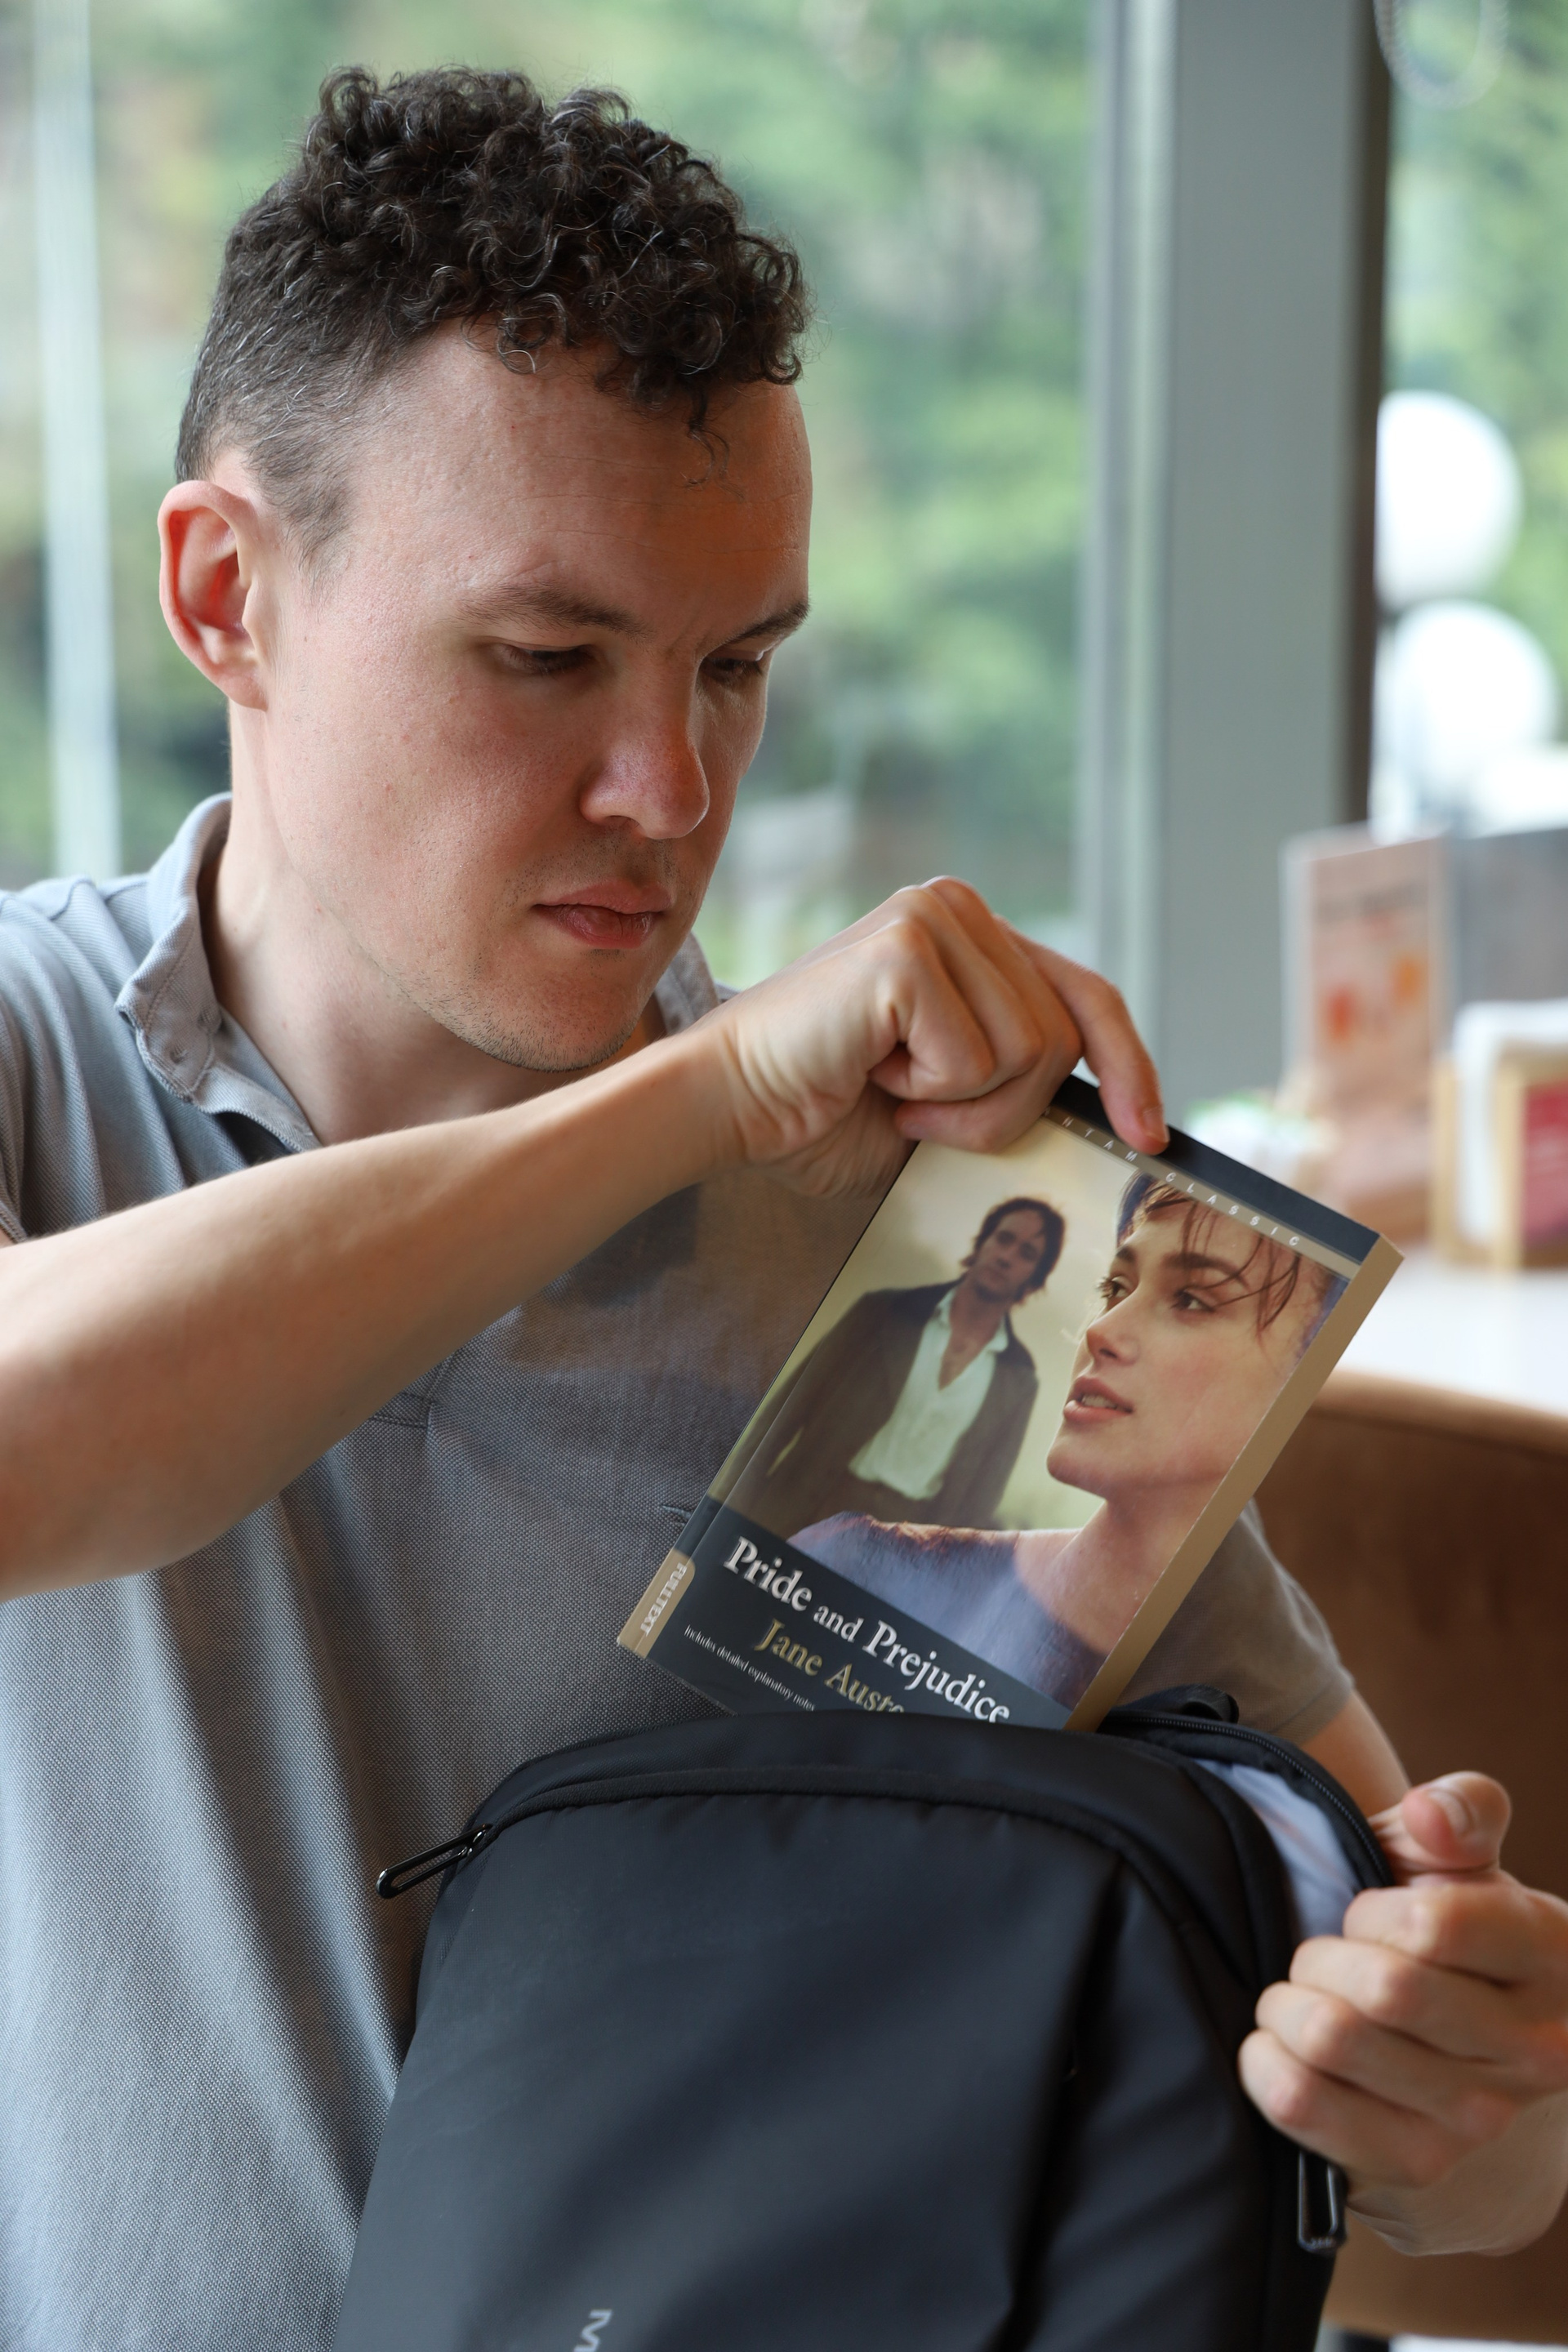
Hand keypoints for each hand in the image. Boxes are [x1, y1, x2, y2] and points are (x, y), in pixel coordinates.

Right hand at [694, 877, 1164, 1196]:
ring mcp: (934, 918)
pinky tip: (867, 1070)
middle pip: (1064, 1036)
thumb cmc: (822, 1113)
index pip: (1087, 995)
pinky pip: (978, 1057)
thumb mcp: (951, 1099)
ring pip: (1030, 1050)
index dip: (1128, 1068)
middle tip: (915, 1111)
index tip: (1146, 1133)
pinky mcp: (908, 949)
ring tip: (887, 1087)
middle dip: (1002, 1108)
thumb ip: (1018, 1081)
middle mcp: (958, 907)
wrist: (726, 1108)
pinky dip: (929, 1093)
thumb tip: (1120, 1117)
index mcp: (971, 934)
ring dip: (962, 1106)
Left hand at [1239, 1772, 1567, 2254]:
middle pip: (1382, 1988)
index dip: (1374, 1911)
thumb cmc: (1441, 1925)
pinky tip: (1281, 2045)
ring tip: (1304, 1997)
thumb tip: (1429, 1814)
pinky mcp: (1415, 2163)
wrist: (1441, 2038)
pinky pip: (1299, 2101)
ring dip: (1288, 2002)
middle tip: (1325, 1957)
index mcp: (1550, 1955)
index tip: (1370, 1918)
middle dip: (1324, 1953)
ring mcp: (1478, 2118)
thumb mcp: (1457, 1855)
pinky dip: (1264, 2060)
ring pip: (1332, 2037)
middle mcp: (1534, 2048)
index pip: (1433, 1927)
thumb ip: (1461, 1812)